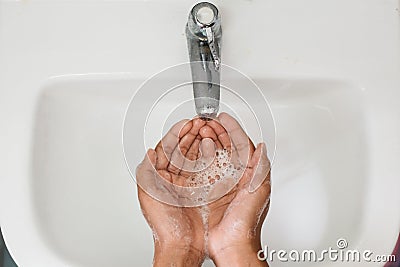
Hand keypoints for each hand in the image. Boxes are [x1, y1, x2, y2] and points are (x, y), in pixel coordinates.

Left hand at [136, 118, 208, 265]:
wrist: (184, 245)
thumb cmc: (165, 225)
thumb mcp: (149, 195)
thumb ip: (147, 171)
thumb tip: (149, 151)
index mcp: (161, 176)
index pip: (168, 148)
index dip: (177, 134)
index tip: (186, 124)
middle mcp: (176, 178)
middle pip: (184, 149)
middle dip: (191, 133)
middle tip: (200, 123)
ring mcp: (192, 183)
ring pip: (197, 155)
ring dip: (201, 141)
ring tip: (208, 130)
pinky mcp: (205, 189)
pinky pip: (209, 168)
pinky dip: (212, 155)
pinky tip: (215, 147)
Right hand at [203, 113, 270, 266]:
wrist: (231, 245)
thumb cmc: (245, 224)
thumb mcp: (258, 193)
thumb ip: (261, 169)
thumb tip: (262, 147)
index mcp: (248, 174)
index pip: (241, 144)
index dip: (232, 129)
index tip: (223, 118)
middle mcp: (234, 176)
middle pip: (225, 146)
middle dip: (217, 131)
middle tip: (208, 122)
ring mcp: (219, 182)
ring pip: (212, 154)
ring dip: (205, 140)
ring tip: (198, 131)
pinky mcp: (206, 191)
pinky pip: (200, 168)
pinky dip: (195, 156)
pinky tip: (190, 150)